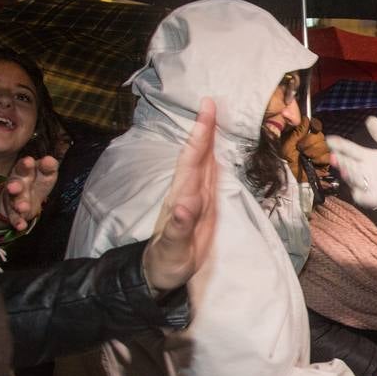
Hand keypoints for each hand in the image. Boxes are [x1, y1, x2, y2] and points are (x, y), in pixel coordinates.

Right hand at [4, 155, 58, 231]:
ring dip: (19, 204)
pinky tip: (21, 226)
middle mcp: (16, 184)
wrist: (23, 198)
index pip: (24, 166)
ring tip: (23, 207)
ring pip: (15, 201)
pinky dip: (18, 222)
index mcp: (23, 171)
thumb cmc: (37, 181)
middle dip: (15, 185)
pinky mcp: (15, 213)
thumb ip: (49, 166)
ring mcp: (14, 199)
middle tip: (14, 187)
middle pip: (14, 183)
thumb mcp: (45, 173)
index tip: (29, 161)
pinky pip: (15, 218)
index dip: (26, 164)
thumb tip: (50, 160)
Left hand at [142, 98, 217, 294]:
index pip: (192, 161)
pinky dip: (213, 158)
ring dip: (208, 139)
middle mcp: (188, 192)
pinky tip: (216, 150)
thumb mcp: (173, 249)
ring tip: (213, 117)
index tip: (206, 111)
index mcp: (183, 197)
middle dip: (204, 129)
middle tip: (210, 102)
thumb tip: (186, 203)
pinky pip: (208, 175)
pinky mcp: (201, 206)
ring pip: (202, 162)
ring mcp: (194, 197)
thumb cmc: (166, 262)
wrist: (160, 274)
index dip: (200, 135)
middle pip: (196, 155)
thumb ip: (179, 227)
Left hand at [282, 117, 334, 184]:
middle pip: (320, 135)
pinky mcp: (324, 163)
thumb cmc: (285, 159)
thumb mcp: (288, 142)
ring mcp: (320, 153)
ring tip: (305, 156)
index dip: (314, 126)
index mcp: (305, 135)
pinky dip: (318, 159)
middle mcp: (314, 142)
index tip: (312, 128)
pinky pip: (327, 157)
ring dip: (313, 151)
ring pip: (324, 145)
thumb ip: (298, 130)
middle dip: (310, 141)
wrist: (287, 175)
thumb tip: (305, 118)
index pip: (315, 125)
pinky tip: (312, 162)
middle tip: (300, 148)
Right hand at [326, 117, 376, 214]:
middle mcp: (365, 170)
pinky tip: (358, 189)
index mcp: (369, 157)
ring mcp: (369, 185)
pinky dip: (360, 194)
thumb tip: (370, 119)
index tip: (330, 140)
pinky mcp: (375, 199)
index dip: (340, 145)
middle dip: (340, 161)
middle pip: (348, 164)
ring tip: (345, 169)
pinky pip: (363, 197)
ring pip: (353, 180)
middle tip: (333, 156)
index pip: (351, 150)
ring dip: (348, 175)